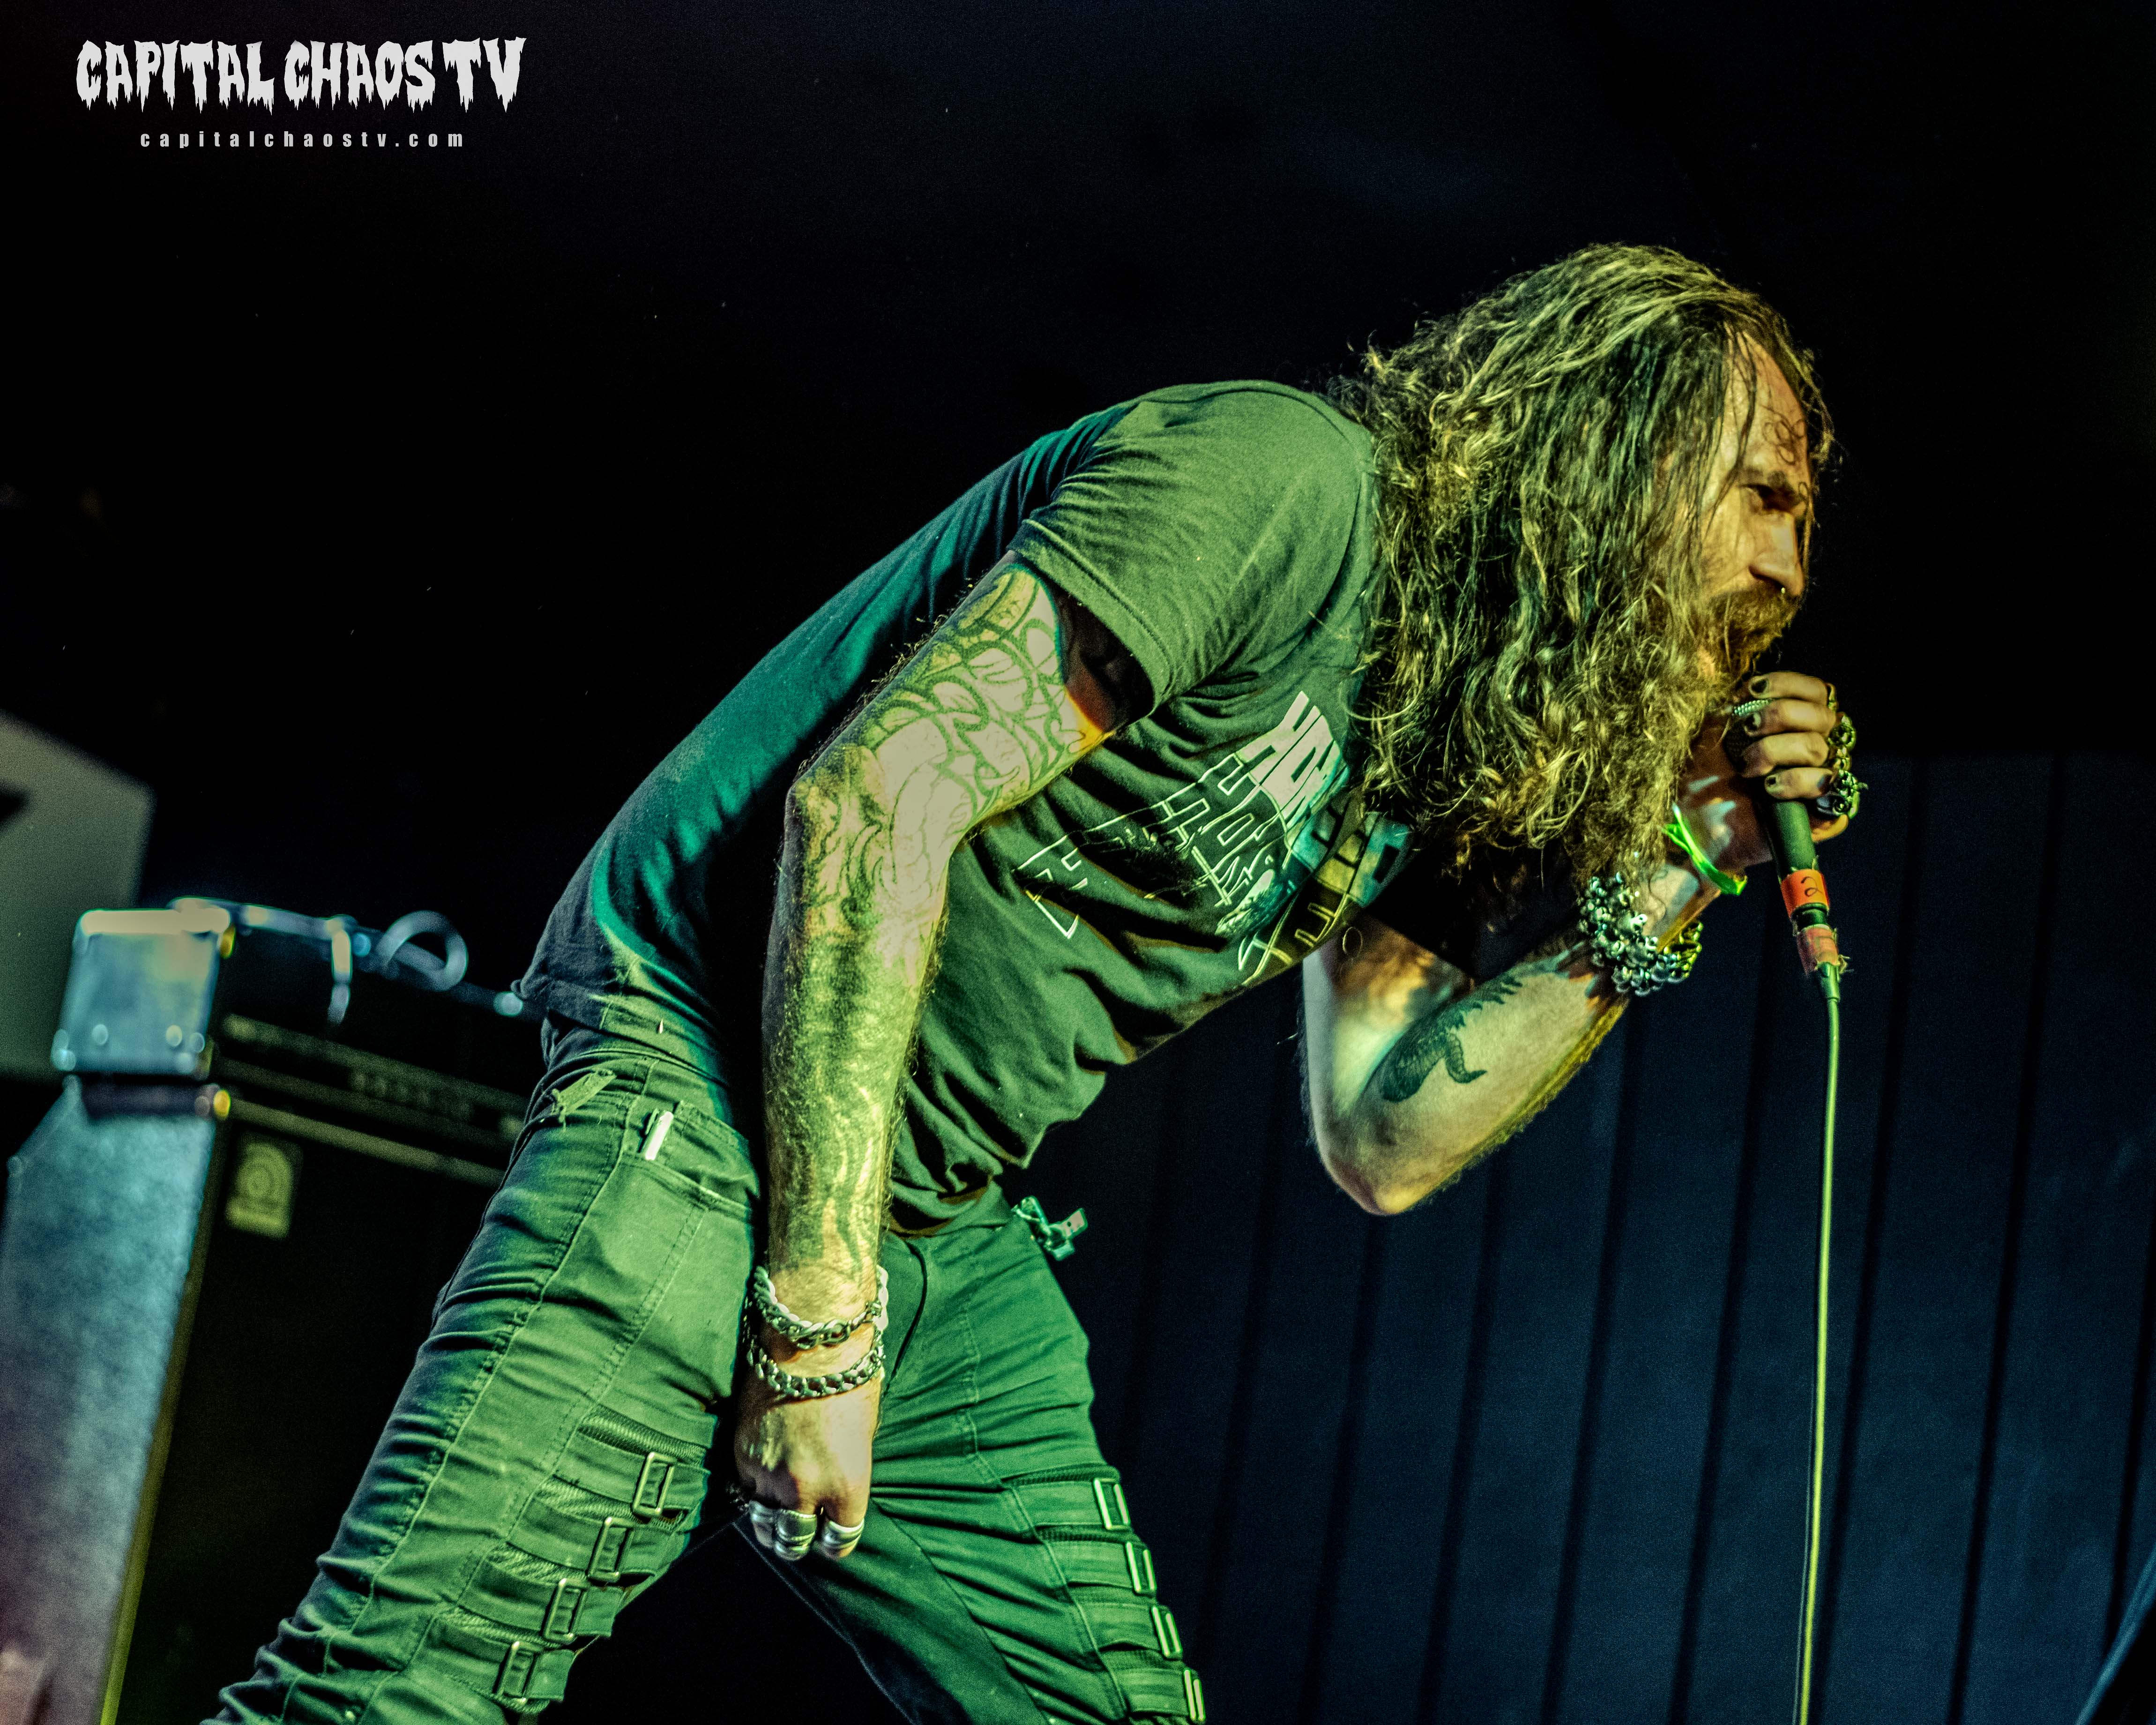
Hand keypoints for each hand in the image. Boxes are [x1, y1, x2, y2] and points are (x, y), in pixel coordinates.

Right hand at [731, 1322, 880, 1561]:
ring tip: (778, 1519)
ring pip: (765, 1523)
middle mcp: (806, 1489)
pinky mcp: (743, 1458)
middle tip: (801, 1533)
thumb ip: (847, 1473)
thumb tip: (835, 1496)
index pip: (839, 1541)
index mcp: (846, 1486)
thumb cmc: (848, 1379)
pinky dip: (754, 1493)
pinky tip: (763, 1483)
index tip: (833, 1536)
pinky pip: (747, 1493)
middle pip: (795, 1542)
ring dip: (772, 1524)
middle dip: (800, 1541)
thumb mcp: (863, 1434)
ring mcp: (769, 1475)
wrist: (807, 1342)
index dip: (836, 1542)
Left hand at [1676, 671, 1850, 877]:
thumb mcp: (1711, 731)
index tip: (1753, 691)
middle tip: (1748, 732)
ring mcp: (1821, 782)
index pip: (1818, 692)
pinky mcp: (1824, 816)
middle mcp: (1815, 750)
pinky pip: (1833, 790)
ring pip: (1821, 749)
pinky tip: (1770, 790)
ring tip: (1748, 768)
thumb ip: (1729, 700)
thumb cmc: (1702, 777)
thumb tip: (1721, 666)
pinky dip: (1797, 784)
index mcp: (1796, 726)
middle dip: (1780, 716)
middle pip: (1823, 717)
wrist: (1692, 825)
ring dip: (1776, 752)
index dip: (1791, 685)